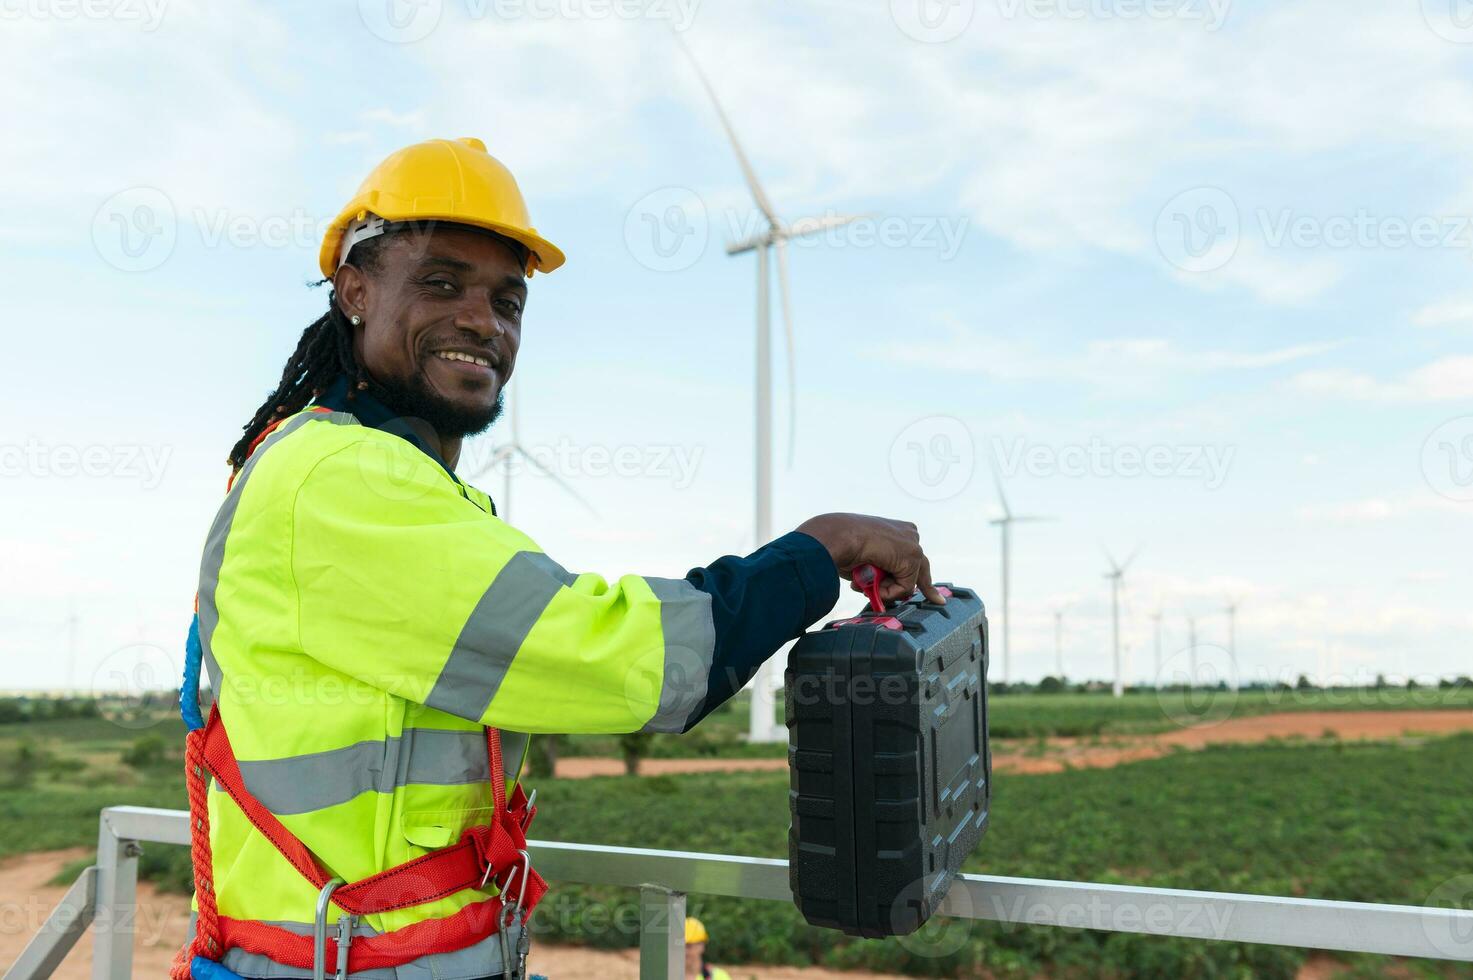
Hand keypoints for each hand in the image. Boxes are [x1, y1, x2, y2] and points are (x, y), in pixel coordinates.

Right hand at [795, 513, 943, 605]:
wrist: (838, 537)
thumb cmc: (842, 546)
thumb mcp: (865, 561)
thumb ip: (880, 571)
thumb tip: (881, 588)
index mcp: (898, 531)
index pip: (913, 557)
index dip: (919, 577)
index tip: (933, 593)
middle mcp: (909, 534)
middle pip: (921, 567)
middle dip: (927, 588)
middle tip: (938, 601)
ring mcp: (912, 544)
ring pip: (909, 581)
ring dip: (887, 589)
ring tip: (864, 583)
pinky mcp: (912, 556)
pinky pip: (905, 587)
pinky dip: (888, 592)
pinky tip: (873, 584)